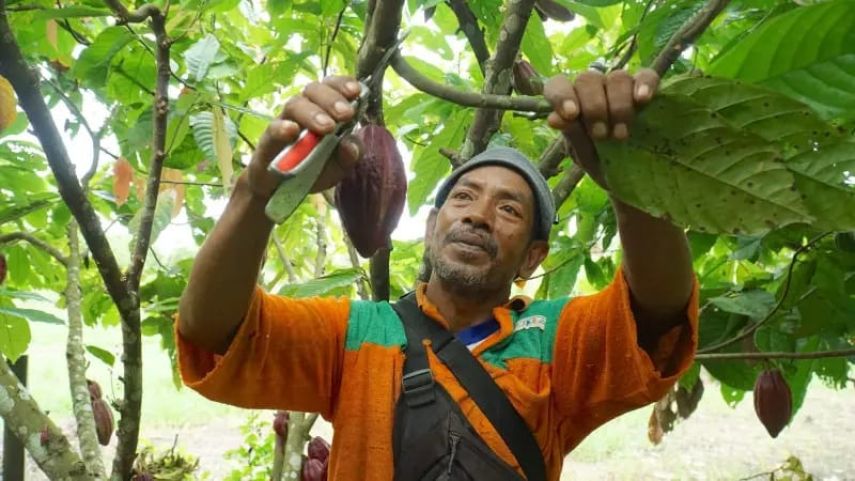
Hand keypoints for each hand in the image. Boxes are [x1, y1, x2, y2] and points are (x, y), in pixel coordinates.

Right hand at [247, 76, 363, 199]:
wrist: (281, 189)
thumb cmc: (312, 169)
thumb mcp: (338, 167)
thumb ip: (349, 156)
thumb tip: (351, 145)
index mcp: (324, 110)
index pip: (331, 87)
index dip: (343, 85)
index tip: (356, 91)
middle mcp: (304, 110)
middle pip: (313, 90)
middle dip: (332, 99)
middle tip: (346, 114)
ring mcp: (284, 123)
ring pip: (295, 105)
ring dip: (312, 113)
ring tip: (328, 127)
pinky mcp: (267, 141)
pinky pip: (272, 129)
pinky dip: (282, 128)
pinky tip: (292, 131)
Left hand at [543, 69, 658, 186]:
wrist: (633, 178)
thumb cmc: (602, 164)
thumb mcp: (585, 157)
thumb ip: (572, 136)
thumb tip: (554, 119)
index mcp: (572, 104)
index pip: (558, 85)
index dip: (562, 95)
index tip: (572, 114)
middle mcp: (594, 90)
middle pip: (588, 79)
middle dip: (594, 108)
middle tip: (601, 135)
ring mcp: (620, 87)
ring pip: (617, 77)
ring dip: (619, 106)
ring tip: (621, 135)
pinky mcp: (647, 89)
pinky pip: (647, 76)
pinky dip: (645, 84)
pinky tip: (643, 99)